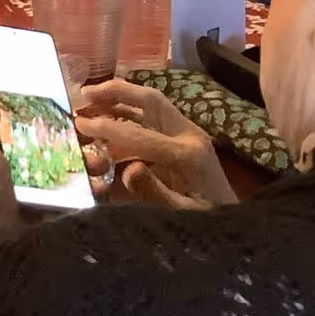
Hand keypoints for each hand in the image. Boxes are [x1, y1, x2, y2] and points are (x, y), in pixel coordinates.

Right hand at [78, 79, 236, 209]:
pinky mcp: (186, 135)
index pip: (141, 134)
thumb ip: (154, 192)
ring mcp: (189, 132)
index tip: (80, 123)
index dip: (108, 127)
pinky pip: (155, 114)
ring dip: (121, 95)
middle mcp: (190, 135)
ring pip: (153, 101)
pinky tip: (110, 113)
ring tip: (91, 96)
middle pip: (151, 100)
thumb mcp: (181, 215)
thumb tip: (129, 169)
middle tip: (84, 93)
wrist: (234, 222)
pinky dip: (130, 109)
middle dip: (116, 92)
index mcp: (188, 155)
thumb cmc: (207, 222)